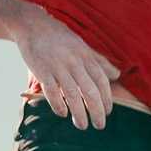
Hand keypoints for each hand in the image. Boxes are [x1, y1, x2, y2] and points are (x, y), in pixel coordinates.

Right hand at [8, 3, 119, 129]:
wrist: (33, 25)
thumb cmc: (59, 37)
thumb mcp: (82, 46)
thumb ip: (99, 61)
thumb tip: (117, 75)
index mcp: (85, 56)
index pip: (101, 80)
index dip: (107, 98)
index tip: (108, 111)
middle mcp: (74, 62)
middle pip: (90, 91)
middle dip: (97, 111)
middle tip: (100, 125)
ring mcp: (57, 66)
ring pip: (72, 95)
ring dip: (79, 113)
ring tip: (82, 125)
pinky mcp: (42, 71)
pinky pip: (52, 92)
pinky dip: (58, 105)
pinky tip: (62, 114)